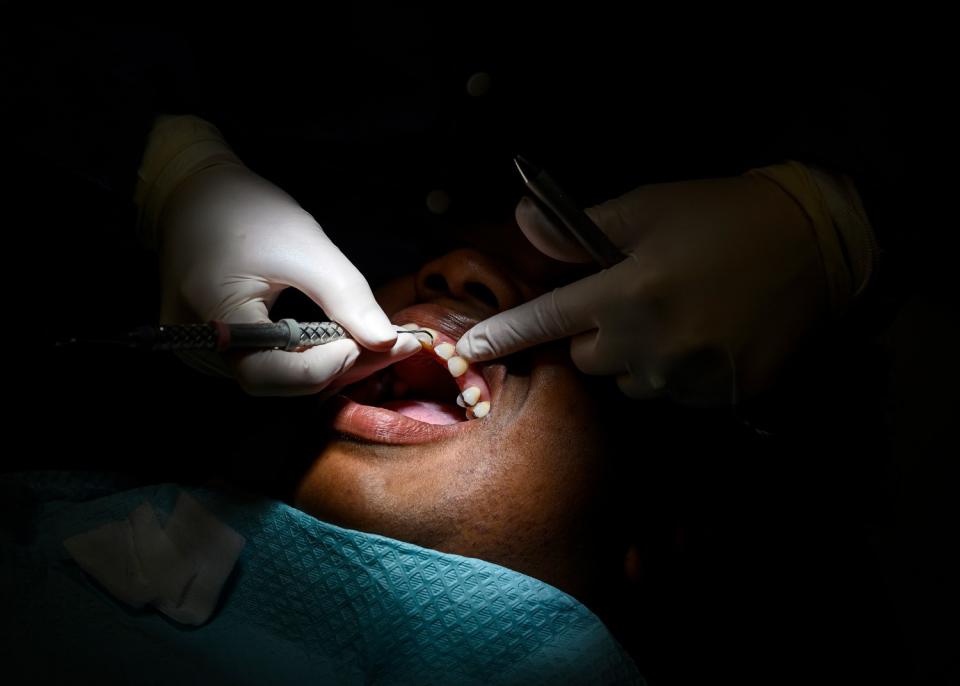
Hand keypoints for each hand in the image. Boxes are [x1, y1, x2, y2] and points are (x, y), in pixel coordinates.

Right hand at [157, 163, 419, 394]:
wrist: (195, 194)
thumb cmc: (244, 212)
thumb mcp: (305, 247)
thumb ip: (346, 296)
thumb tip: (388, 342)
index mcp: (211, 322)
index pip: (269, 375)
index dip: (325, 367)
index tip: (372, 342)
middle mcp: (201, 350)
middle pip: (278, 382)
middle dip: (340, 367)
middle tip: (394, 345)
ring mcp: (206, 353)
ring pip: (279, 378)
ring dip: (330, 364)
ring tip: (373, 342)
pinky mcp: (220, 347)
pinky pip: (272, 364)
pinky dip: (311, 355)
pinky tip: (343, 340)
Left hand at [456, 175, 828, 403]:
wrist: (815, 245)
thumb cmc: (721, 217)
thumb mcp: (648, 208)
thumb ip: (579, 228)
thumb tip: (522, 222)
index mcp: (627, 293)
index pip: (547, 321)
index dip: (505, 335)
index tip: (469, 349)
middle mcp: (650, 345)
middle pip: (587, 358)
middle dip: (595, 334)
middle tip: (631, 298)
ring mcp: (687, 377)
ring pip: (628, 379)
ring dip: (635, 356)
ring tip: (675, 316)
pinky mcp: (721, 396)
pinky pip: (672, 392)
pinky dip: (674, 371)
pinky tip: (704, 337)